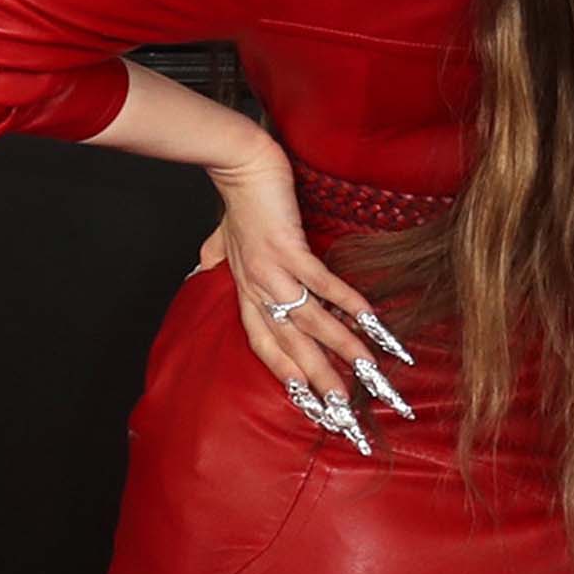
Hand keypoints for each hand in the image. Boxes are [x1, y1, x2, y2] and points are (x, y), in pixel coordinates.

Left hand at [196, 141, 416, 451]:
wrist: (238, 163)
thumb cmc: (236, 198)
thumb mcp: (222, 235)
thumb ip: (214, 254)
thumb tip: (202, 264)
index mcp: (246, 291)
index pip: (263, 345)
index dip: (285, 374)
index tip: (309, 400)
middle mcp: (258, 289)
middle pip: (290, 346)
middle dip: (319, 380)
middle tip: (344, 409)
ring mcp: (273, 271)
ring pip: (309, 322)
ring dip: (341, 349)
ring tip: (368, 373)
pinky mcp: (289, 248)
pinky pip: (321, 284)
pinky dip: (346, 302)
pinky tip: (371, 321)